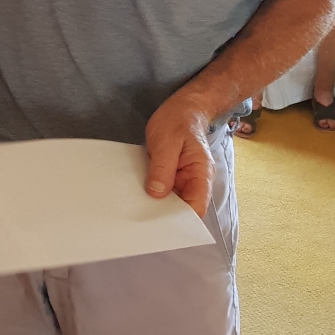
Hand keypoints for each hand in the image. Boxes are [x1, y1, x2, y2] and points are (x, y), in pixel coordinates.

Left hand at [144, 94, 214, 218]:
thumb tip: (156, 194)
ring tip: (134, 209)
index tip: (157, 225)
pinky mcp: (171, 177)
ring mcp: (183, 181)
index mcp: (201, 174)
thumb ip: (163, 167)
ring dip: (155, 205)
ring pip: (170, 202)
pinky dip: (151, 194)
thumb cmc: (178, 121)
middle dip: (163, 215)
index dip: (179, 220)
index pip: (195, 207)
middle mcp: (194, 182)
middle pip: (182, 209)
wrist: (183, 109)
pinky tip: (135, 196)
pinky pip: (162, 191)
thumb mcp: (167, 141)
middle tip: (138, 219)